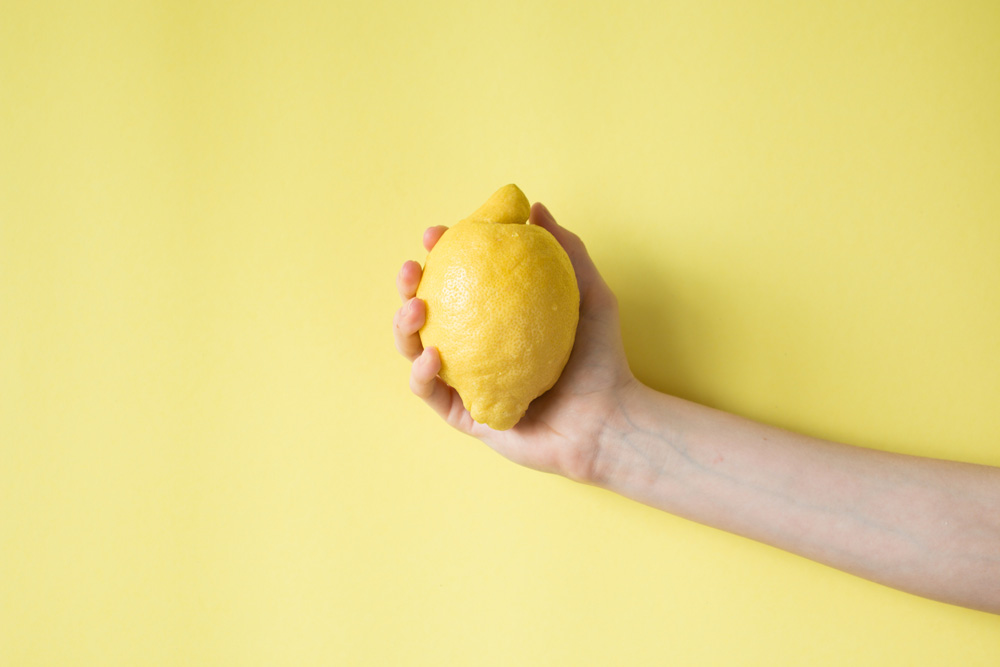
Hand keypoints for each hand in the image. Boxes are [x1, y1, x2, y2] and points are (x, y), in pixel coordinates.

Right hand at [393, 203, 637, 481]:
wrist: (607, 419)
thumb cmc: (602, 360)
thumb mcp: (590, 294)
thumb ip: (566, 251)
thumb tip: (535, 208)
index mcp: (496, 320)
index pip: (458, 282)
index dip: (440, 255)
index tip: (436, 233)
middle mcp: (476, 349)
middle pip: (426, 314)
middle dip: (407, 286)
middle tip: (411, 268)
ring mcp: (467, 382)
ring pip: (415, 352)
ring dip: (403, 327)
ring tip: (415, 307)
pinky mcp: (465, 416)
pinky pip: (430, 394)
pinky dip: (421, 373)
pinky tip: (433, 354)